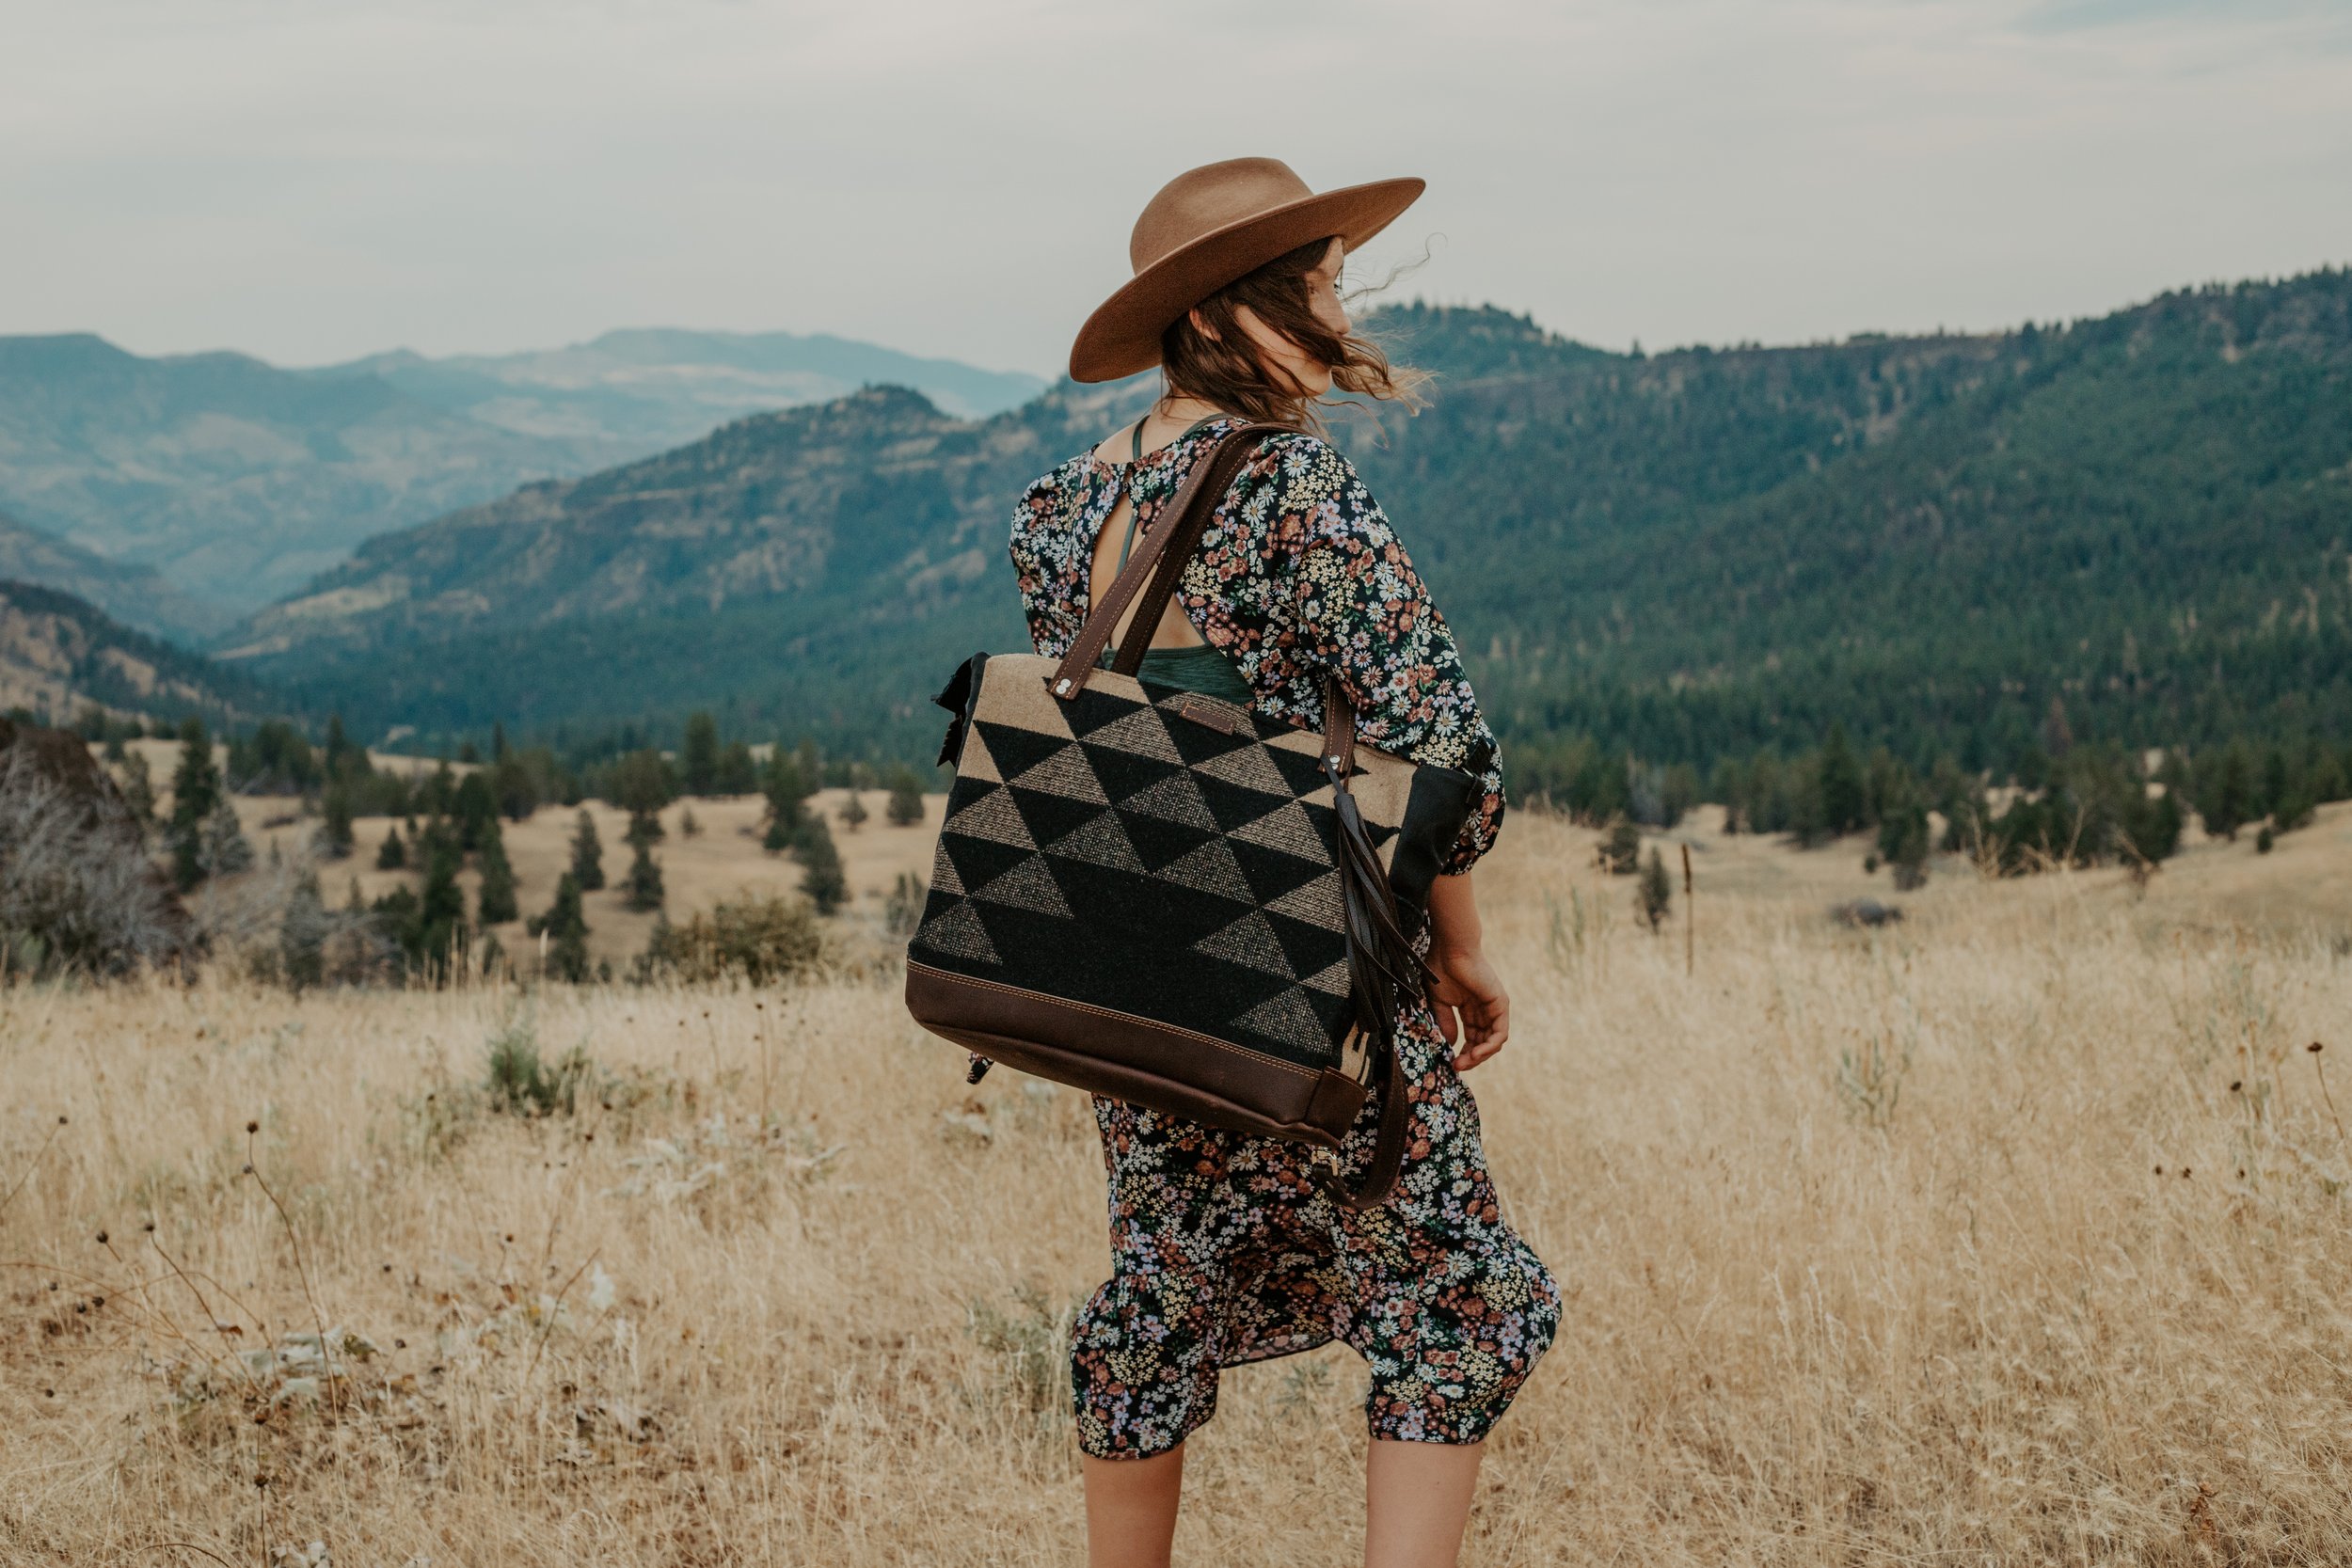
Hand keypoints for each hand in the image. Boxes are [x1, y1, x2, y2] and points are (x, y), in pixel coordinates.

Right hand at [1426, 943, 1508, 1070]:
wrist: (1451, 949)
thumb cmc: (1441, 969)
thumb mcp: (1439, 1002)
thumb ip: (1445, 1023)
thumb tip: (1450, 1046)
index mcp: (1470, 1009)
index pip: (1471, 1038)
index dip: (1462, 1053)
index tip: (1450, 1064)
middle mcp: (1485, 1010)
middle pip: (1482, 1043)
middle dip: (1470, 1058)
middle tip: (1456, 1068)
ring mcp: (1494, 1007)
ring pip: (1493, 1042)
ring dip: (1480, 1056)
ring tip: (1464, 1063)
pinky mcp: (1501, 1004)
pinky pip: (1500, 1033)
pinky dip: (1489, 1046)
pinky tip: (1477, 1053)